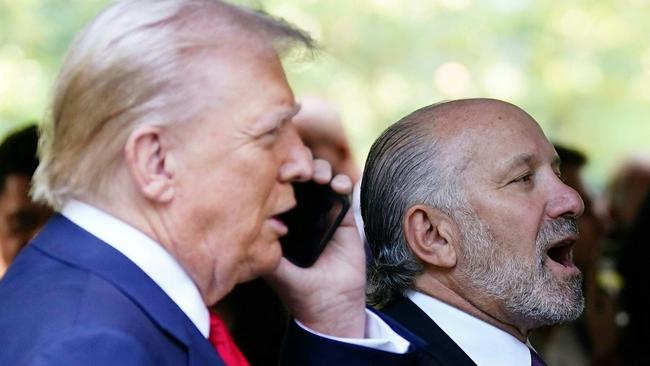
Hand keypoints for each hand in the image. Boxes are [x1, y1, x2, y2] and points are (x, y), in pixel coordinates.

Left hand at [265, 159, 366, 337]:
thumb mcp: (273, 266)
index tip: (276, 171)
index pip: (277, 184)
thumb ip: (263, 245)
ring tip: (319, 178)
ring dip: (321, 168)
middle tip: (297, 171)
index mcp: (281, 218)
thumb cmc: (298, 289)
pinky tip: (338, 186)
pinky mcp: (344, 216)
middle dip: (299, 164)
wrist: (330, 306)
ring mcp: (322, 211)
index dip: (277, 171)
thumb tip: (245, 217)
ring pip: (321, 175)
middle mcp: (301, 210)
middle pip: (299, 173)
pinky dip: (342, 181)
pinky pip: (344, 191)